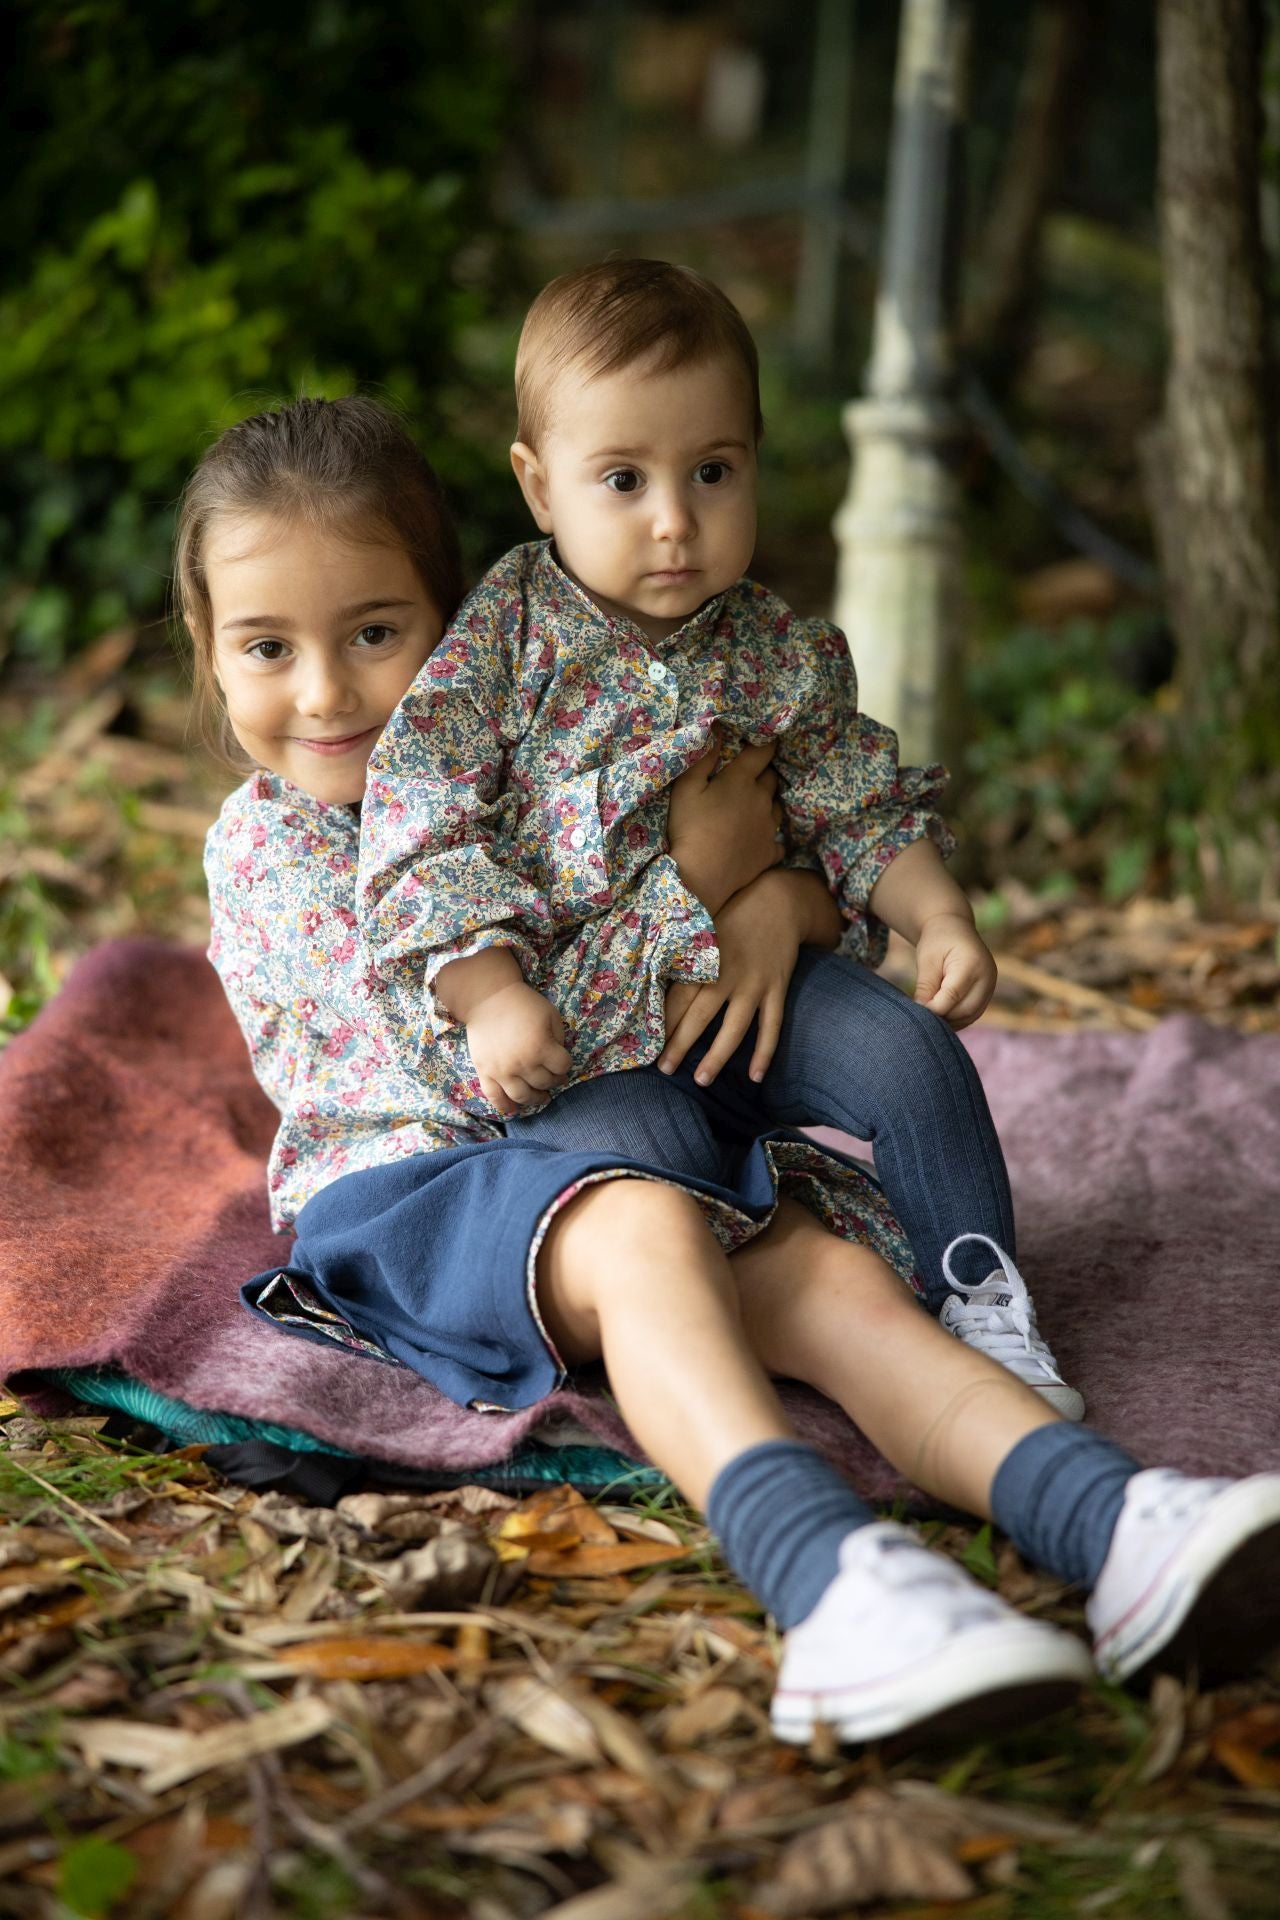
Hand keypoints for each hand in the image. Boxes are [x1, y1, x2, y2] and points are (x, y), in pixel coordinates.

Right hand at [465, 980, 571, 1115]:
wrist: (487, 998)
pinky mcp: (485, 1072)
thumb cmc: (523, 1004)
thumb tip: (557, 1057)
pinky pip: (494, 1097)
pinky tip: (513, 1110)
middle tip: (553, 1078)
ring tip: (540, 1097)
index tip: (562, 1063)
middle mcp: (522, 1063)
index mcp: (541, 1047)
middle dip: (553, 1081)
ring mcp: (502, 1071)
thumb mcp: (551, 1015)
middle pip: (544, 1083)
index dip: (565, 1065)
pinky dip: (504, 1106)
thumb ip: (559, 1038)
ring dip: (535, 1099)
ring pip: (522, 1096)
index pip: (562, 1067)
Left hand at [658, 867, 809, 1085]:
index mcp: (704, 961)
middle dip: (680, 1046)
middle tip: (664, 1070)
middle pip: (699, 1018)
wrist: (779, 900)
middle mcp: (727, 975)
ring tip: (702, 1080)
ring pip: (734, 1029)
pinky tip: (755, 1077)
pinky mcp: (777, 990)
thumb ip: (681, 955)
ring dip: (718, 1057)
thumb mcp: (702, 928)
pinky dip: (765, 1053)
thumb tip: (648, 977)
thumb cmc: (732, 915)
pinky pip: (772, 1027)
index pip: (676, 1000)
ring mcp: (755, 985)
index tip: (645, 1046)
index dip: (661, 1025)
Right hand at [666, 735, 783, 915]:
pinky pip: (777, 840)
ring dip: (768, 804)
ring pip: (777, 807)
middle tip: (749, 777)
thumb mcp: (685, 789)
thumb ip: (702, 758)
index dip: (765, 743)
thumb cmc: (688, 829)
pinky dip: (769, 837)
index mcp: (742, 781)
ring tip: (752, 808)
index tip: (765, 739)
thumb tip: (716, 730)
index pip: (762, 752)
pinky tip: (758, 840)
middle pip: (772, 779)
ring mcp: (769, 828)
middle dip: (763, 774)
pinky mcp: (770, 852)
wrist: (700, 878)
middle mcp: (762, 800)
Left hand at [912, 913, 996, 1028]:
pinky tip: (941, 1016)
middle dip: (942, 1017)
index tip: (917, 1012)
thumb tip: (921, 1013)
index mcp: (971, 964)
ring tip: (930, 1016)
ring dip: (949, 1021)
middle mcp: (987, 977)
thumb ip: (925, 986)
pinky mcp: (987, 993)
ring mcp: (990, 986)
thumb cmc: (938, 941)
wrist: (954, 928)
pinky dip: (957, 1019)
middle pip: (964, 1010)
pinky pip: (973, 1013)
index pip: (952, 997)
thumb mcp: (927, 960)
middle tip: (922, 1017)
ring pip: (970, 1016)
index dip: (933, 1009)